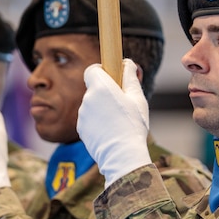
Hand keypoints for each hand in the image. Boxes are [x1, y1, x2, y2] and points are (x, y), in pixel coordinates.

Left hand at [78, 59, 151, 186]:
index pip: (92, 69)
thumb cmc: (132, 125)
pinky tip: (111, 131)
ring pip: (92, 105)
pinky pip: (90, 119)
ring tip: (118, 121)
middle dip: (106, 92)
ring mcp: (82, 115)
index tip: (112, 77)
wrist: (122, 155)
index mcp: (100, 87)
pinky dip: (98, 122)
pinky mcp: (81, 129)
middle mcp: (87, 99)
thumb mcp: (137, 98)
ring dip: (102, 108)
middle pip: (95, 88)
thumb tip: (127, 63)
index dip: (102, 71)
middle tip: (123, 104)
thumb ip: (130, 77)